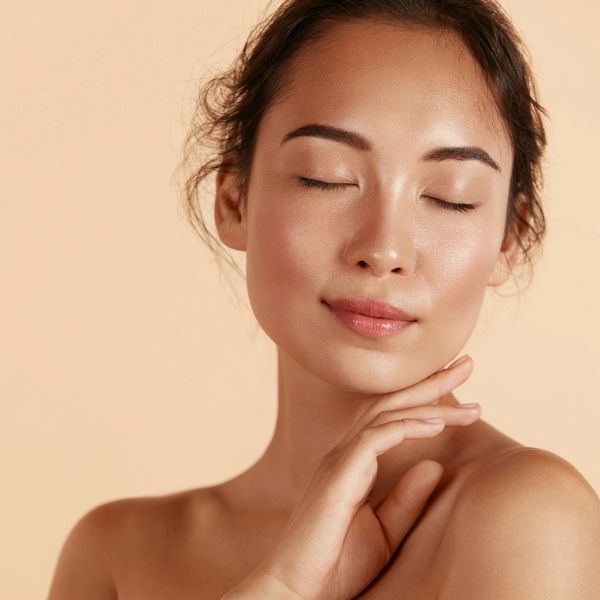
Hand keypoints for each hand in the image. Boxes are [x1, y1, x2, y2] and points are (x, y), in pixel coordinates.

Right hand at [223, 355, 478, 599]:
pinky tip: (436, 423)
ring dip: (428, 401)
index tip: (463, 392)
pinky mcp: (339, 473)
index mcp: (355, 463)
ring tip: (465, 392)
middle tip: (466, 364)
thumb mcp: (386, 531)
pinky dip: (407, 427)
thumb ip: (408, 497)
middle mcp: (346, 453)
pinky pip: (377, 438)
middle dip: (430, 383)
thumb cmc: (337, 566)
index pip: (393, 418)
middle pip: (392, 404)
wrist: (298, 591)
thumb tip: (436, 465)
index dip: (427, 400)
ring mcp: (340, 460)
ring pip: (388, 415)